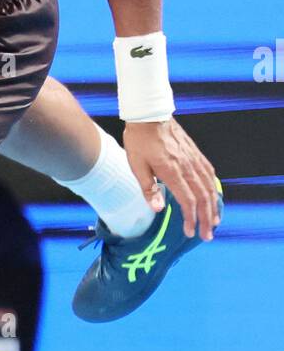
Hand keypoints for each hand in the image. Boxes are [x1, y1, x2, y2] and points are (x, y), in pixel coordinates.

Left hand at [123, 119, 219, 241]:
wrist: (149, 115)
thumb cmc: (139, 141)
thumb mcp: (137, 166)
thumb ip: (148, 188)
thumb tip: (159, 209)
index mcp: (172, 171)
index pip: (187, 200)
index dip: (191, 219)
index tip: (191, 232)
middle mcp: (187, 166)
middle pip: (203, 197)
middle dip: (207, 218)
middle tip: (207, 235)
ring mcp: (193, 158)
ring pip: (209, 186)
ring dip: (213, 206)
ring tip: (214, 221)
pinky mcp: (195, 152)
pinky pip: (209, 172)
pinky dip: (213, 187)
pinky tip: (213, 196)